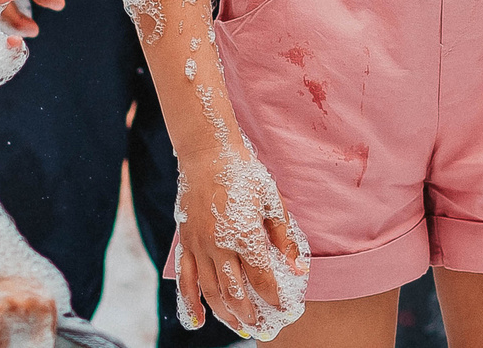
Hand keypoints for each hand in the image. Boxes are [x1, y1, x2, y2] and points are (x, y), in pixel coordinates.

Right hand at [174, 151, 309, 337]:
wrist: (207, 154)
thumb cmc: (243, 173)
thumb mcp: (272, 201)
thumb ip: (284, 237)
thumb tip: (297, 269)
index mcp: (245, 234)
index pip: (261, 278)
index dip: (273, 298)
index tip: (283, 310)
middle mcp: (219, 245)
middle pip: (235, 292)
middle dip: (250, 314)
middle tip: (263, 327)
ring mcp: (198, 246)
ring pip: (211, 292)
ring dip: (225, 315)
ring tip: (240, 328)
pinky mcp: (184, 243)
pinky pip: (185, 280)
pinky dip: (190, 303)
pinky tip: (199, 321)